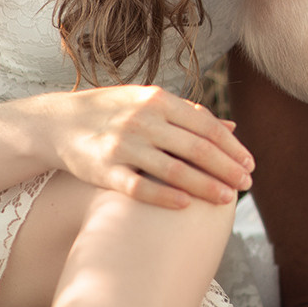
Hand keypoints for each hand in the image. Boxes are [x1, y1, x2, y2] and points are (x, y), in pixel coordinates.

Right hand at [43, 85, 252, 208]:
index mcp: (158, 100)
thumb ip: (188, 114)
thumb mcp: (149, 102)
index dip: (231, 147)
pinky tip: (186, 205)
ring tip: (227, 199)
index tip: (250, 164)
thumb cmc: (113, 112)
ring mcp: (123, 146)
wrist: (57, 123)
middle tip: (247, 184)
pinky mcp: (103, 170)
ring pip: (173, 170)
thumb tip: (232, 128)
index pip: (206, 126)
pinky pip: (139, 188)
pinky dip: (164, 196)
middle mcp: (143, 121)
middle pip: (196, 148)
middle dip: (226, 168)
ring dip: (205, 186)